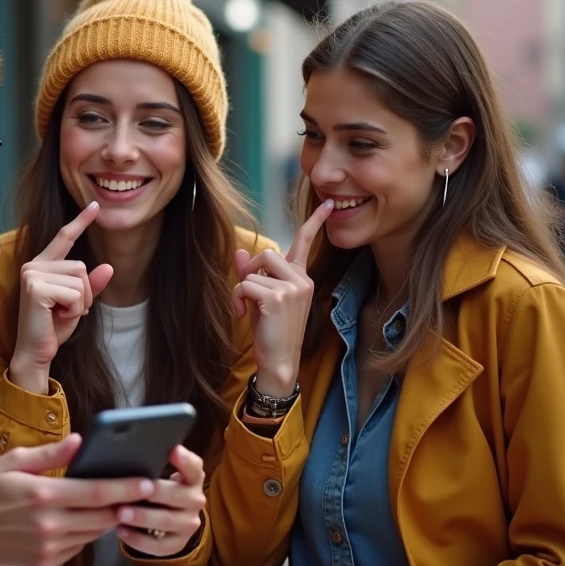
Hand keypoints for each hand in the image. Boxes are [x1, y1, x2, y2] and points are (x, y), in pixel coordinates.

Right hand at [0, 434, 154, 565]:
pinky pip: (77, 547)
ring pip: (93, 533)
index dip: (126, 488)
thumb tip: (79, 442)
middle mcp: (48, 524)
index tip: (145, 481)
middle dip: (123, 504)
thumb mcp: (14, 461)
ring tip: (111, 503)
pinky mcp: (45, 562)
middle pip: (102, 516)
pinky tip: (80, 519)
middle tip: (137, 492)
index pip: (97, 492)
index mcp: (43, 495)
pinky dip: (85, 533)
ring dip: (106, 519)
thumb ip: (50, 454)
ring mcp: (47, 547)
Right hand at [10, 202, 114, 392]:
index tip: (95, 205)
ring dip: (80, 303)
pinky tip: (57, 317)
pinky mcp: (35, 287)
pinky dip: (74, 309)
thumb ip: (91, 285)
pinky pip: (74, 293)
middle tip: (66, 310)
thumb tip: (109, 268)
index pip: (64, 237)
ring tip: (60, 314)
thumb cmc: (53, 327)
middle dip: (84, 293)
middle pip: (81, 266)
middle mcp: (33, 265)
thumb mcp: (78, 304)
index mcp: (42, 265)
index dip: (81, 221)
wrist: (36, 352)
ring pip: (80, 279)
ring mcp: (32, 274)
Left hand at [116, 445, 206, 557]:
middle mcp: (195, 500)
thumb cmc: (160, 487)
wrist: (172, 516)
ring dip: (142, 517)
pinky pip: (160, 546)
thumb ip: (152, 464)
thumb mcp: (161, 473)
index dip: (184, 459)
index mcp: (192, 478)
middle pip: (177, 495)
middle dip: (153, 493)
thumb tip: (128, 454)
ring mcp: (189, 524)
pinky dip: (139, 540)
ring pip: (167, 521)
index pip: (194, 467)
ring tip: (120, 513)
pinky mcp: (179, 544)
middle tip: (130, 491)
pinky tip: (122, 531)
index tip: (173, 450)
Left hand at [232, 200, 332, 396]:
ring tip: (247, 309)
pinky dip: (237, 299)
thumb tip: (239, 251)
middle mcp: (301, 280)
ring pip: (253, 271)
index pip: (306, 243)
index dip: (314, 222)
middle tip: (247, 294)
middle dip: (250, 271)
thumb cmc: (271, 332)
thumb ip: (252, 274)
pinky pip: (245, 285)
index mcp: (301, 278)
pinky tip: (244, 315)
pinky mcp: (278, 298)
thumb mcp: (261, 299)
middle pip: (267, 254)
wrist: (279, 362)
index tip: (326, 203)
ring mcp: (292, 288)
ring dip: (242, 289)